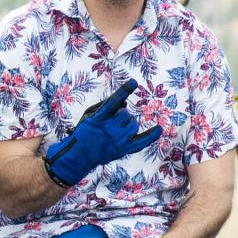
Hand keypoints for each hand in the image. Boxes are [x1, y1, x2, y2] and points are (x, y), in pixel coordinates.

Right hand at [41, 78, 159, 186]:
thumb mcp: (88, 116)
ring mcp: (117, 141)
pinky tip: (159, 129)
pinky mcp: (122, 150)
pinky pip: (141, 142)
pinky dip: (151, 136)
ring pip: (133, 126)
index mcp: (98, 119)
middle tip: (114, 121)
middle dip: (122, 115)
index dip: (124, 91)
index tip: (133, 82)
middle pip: (126, 115)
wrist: (79, 156)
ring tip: (118, 129)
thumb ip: (105, 106)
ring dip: (128, 124)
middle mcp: (109, 130)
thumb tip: (125, 104)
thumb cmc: (83, 132)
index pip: (113, 102)